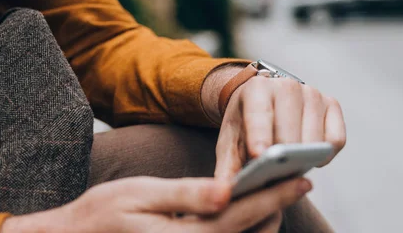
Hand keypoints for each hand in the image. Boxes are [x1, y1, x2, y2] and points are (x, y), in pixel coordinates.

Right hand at [0, 176, 311, 232]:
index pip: (243, 214)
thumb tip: (228, 189)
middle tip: (296, 181)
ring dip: (265, 223)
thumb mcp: (140, 195)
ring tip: (278, 196)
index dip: (275, 195)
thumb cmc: (101, 215)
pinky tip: (246, 215)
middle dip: (277, 209)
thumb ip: (186, 194)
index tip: (301, 177)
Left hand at [213, 72, 345, 179]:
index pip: (260, 115)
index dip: (260, 137)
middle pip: (290, 135)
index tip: (260, 156)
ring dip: (303, 161)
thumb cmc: (244, 125)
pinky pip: (336, 140)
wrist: (260, 102)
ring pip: (315, 141)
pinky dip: (324, 155)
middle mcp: (287, 86)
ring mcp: (312, 93)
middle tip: (274, 177)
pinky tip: (308, 157)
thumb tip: (226, 194)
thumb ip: (226, 169)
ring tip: (288, 167)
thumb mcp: (229, 144)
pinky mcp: (331, 103)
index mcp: (256, 89)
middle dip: (283, 161)